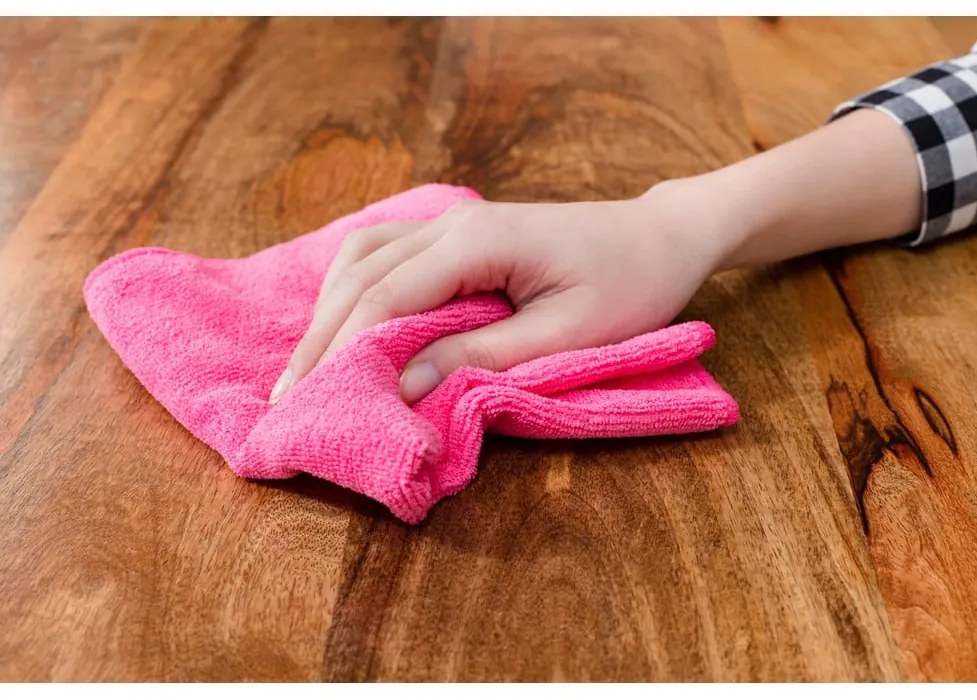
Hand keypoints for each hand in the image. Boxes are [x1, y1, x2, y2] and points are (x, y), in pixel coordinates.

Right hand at [269, 178, 736, 404]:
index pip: (385, 298)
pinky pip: (387, 252)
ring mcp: (453, 221)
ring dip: (329, 310)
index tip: (310, 402)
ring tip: (308, 366)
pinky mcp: (459, 233)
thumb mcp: (563, 336)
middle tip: (287, 397)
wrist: (659, 238)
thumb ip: (480, 357)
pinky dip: (355, 289)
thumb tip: (404, 384)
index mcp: (477, 242)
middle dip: (320, 338)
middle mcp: (452, 222)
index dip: (341, 352)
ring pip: (364, 257)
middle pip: (361, 277)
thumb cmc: (629, 288)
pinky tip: (344, 322)